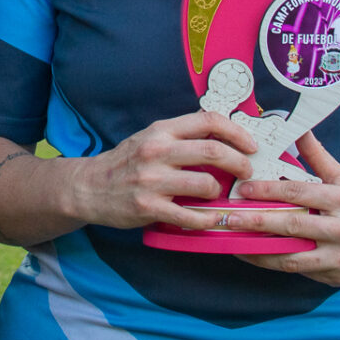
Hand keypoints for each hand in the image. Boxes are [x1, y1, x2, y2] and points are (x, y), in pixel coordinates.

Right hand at [64, 111, 259, 230]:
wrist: (88, 187)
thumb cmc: (126, 162)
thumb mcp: (150, 138)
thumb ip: (181, 135)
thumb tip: (224, 135)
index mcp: (161, 130)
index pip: (208, 120)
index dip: (237, 131)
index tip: (250, 145)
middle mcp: (157, 151)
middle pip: (213, 150)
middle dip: (240, 163)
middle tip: (248, 172)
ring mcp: (152, 180)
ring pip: (206, 184)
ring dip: (221, 192)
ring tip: (220, 196)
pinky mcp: (149, 207)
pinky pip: (191, 216)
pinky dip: (209, 219)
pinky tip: (213, 219)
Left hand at [229, 131, 339, 285]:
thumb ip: (318, 156)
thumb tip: (298, 129)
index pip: (300, 193)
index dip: (269, 191)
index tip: (244, 188)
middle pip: (293, 225)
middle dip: (256, 222)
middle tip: (228, 217)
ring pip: (292, 255)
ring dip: (259, 249)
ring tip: (232, 240)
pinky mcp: (335, 276)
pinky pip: (297, 270)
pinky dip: (272, 263)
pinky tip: (252, 255)